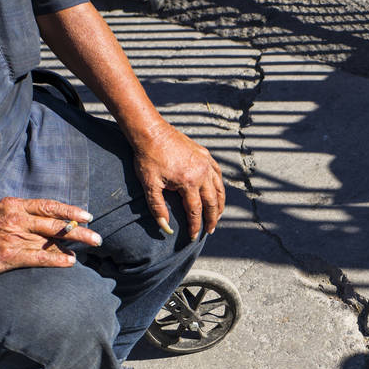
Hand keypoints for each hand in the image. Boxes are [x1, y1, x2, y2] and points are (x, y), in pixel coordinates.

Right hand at [0, 197, 100, 280]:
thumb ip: (17, 215)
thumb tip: (39, 222)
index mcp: (13, 206)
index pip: (48, 206)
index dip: (70, 210)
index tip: (86, 215)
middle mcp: (17, 218)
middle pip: (56, 222)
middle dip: (80, 229)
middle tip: (97, 236)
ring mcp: (15, 237)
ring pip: (53, 238)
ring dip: (75, 243)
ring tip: (92, 245)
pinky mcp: (11, 256)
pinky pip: (41, 257)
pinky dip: (58, 260)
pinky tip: (70, 263)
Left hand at [135, 123, 224, 239]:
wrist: (151, 131)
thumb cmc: (148, 158)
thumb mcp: (149, 185)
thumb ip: (158, 209)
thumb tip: (166, 229)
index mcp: (189, 182)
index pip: (195, 211)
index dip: (195, 226)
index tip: (194, 237)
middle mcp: (202, 173)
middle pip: (212, 202)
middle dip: (212, 219)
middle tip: (210, 231)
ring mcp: (206, 162)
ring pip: (219, 188)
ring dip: (220, 204)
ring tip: (217, 216)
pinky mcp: (205, 155)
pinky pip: (217, 174)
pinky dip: (219, 186)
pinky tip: (218, 193)